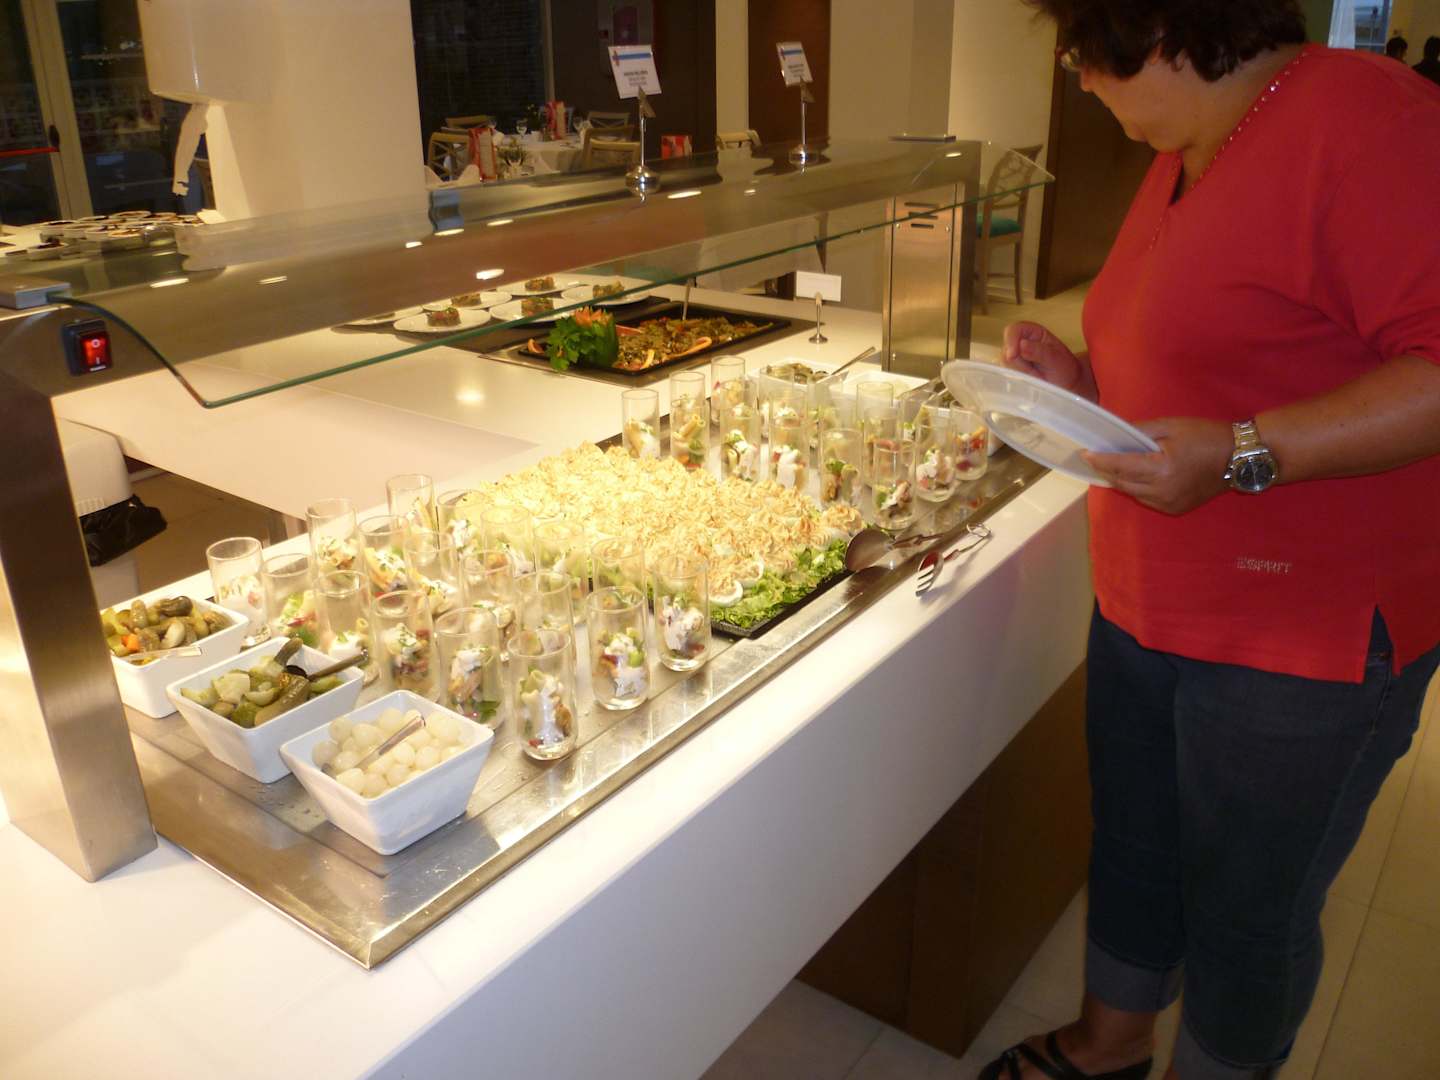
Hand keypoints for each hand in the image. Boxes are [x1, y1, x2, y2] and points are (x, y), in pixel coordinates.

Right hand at [1002, 322, 1094, 400]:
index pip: (1013, 330)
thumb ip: (1039, 351)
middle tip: (1035, 370)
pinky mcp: (1013, 370)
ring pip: (1005, 363)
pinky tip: (1030, 380)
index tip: (1013, 355)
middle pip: (1006, 348)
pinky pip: (1006, 374)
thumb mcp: (1055, 359)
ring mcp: (1015, 357)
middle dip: (1018, 362)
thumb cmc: (1064, 368)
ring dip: (1019, 372)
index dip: (1011, 341)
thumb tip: (1021, 345)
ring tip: (1036, 375)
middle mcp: (1021, 342)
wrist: (1067, 384)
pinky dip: (1017, 378)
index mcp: (1033, 332)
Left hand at [1083, 417, 1232, 514]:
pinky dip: (1138, 488)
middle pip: (1122, 483)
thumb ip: (1140, 431)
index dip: (1100, 460)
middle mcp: (1162, 491)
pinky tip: (1137, 476)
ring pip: (1133, 493)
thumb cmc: (1205, 435)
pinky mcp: (1176, 509)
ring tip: (1114, 466)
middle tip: (1095, 458)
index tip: (1084, 454)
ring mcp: (1169, 503)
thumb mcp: (1171, 426)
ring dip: (1122, 480)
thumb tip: (1116, 434)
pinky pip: (1147, 499)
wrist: (1240, 456)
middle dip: (1107, 471)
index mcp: (1161, 468)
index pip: (1120, 466)